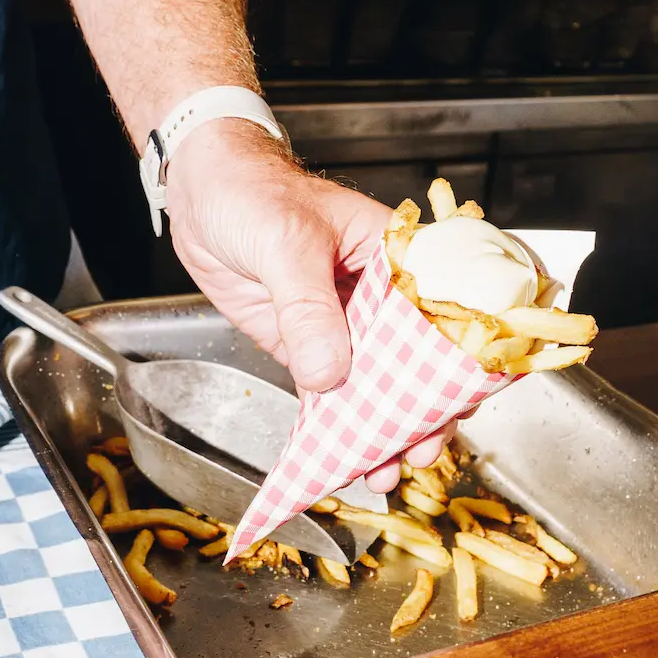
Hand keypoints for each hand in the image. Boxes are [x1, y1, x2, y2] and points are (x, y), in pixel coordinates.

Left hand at [163, 118, 451, 491]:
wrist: (198, 185)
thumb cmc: (252, 188)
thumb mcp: (286, 243)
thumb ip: (308, 310)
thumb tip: (332, 375)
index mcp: (393, 257)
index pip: (443, 315)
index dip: (457, 365)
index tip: (459, 407)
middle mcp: (375, 294)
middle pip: (414, 362)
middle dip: (420, 413)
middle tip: (417, 453)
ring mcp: (339, 321)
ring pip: (372, 383)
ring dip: (378, 428)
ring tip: (381, 472)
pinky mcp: (302, 341)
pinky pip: (326, 389)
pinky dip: (335, 424)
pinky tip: (342, 455)